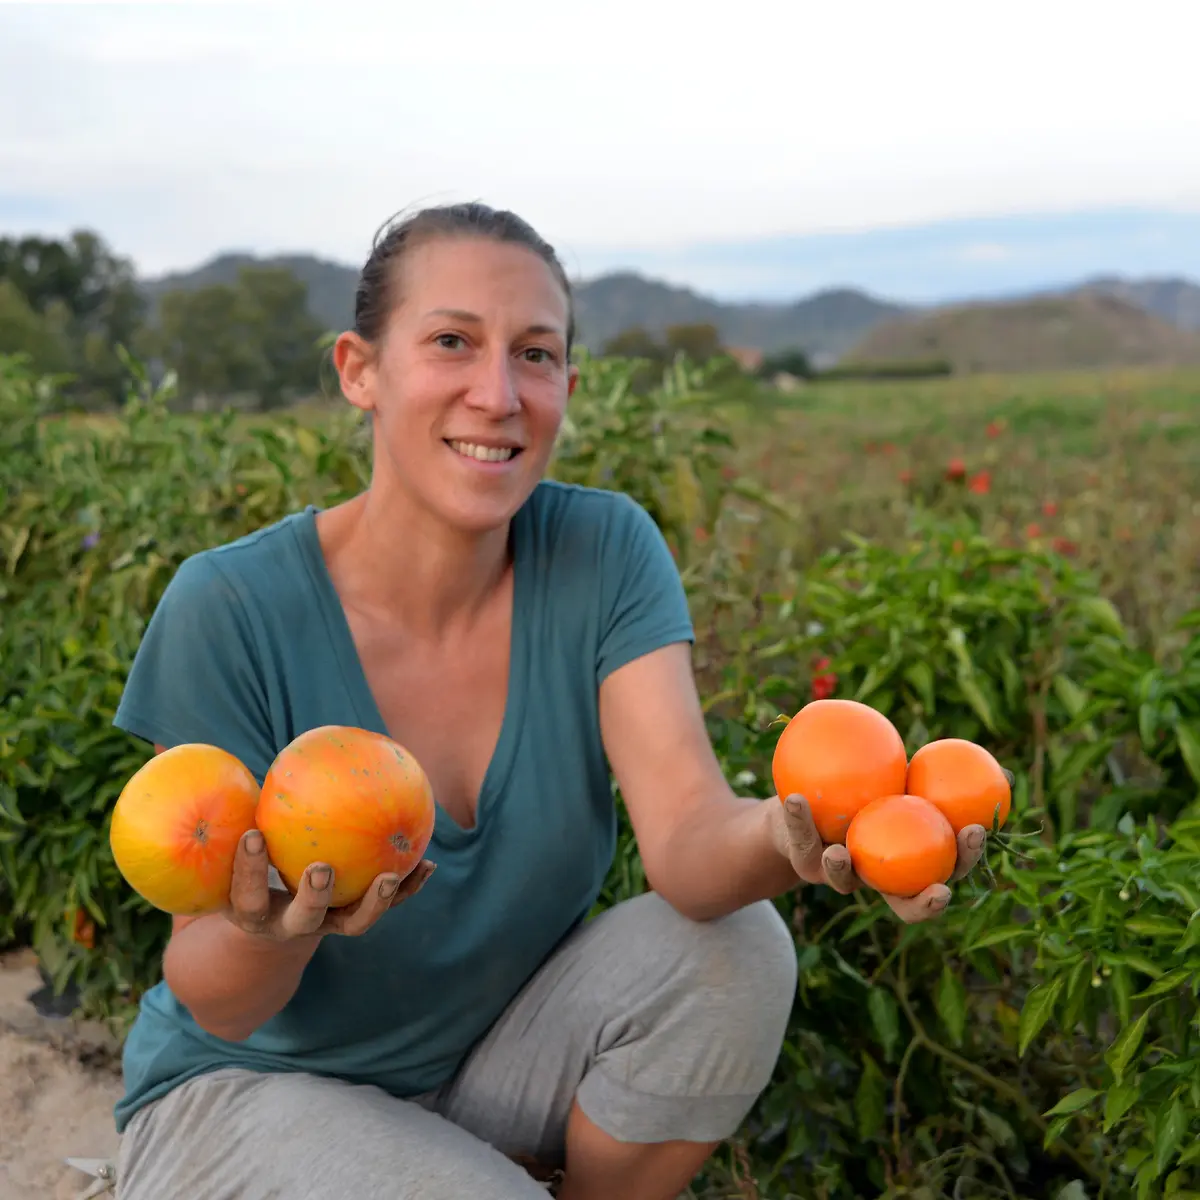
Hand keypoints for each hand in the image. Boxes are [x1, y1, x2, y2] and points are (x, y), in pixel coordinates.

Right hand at [223, 828, 435, 940]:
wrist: (272, 914)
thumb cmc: (255, 861)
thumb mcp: (242, 845)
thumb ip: (247, 814)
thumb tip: (271, 762)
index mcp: (252, 911)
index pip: (247, 896)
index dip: (249, 870)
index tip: (253, 835)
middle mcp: (290, 924)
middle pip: (304, 919)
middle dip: (313, 896)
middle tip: (321, 868)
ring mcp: (326, 925)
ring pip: (354, 922)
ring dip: (374, 902)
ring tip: (390, 876)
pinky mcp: (354, 917)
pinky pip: (386, 904)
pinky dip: (408, 887)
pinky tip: (428, 863)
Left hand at [769, 792, 987, 923]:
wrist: (801, 801)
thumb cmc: (863, 792)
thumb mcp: (899, 782)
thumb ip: (937, 778)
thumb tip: (1002, 772)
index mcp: (903, 861)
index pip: (942, 871)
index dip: (962, 861)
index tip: (976, 833)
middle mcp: (875, 877)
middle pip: (903, 903)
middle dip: (923, 904)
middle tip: (941, 891)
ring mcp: (838, 875)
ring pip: (843, 881)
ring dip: (842, 869)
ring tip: (839, 853)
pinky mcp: (804, 860)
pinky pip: (800, 838)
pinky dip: (797, 818)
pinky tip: (795, 798)